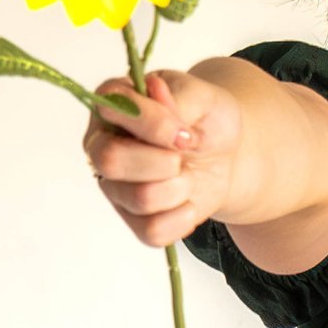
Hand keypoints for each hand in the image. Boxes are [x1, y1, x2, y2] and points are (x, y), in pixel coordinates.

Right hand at [82, 63, 243, 248]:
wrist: (225, 154)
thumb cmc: (206, 118)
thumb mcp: (203, 95)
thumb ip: (180, 96)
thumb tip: (159, 100)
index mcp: (111, 103)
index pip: (112, 110)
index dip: (154, 125)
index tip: (185, 133)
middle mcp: (102, 144)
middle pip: (110, 160)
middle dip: (163, 162)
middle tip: (184, 156)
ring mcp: (114, 185)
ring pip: (139, 198)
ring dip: (179, 188)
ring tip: (189, 176)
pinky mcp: (132, 218)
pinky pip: (151, 232)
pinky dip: (181, 219)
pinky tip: (189, 202)